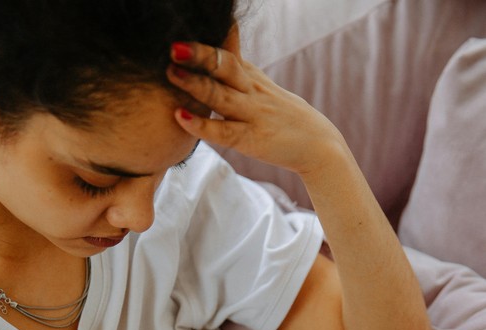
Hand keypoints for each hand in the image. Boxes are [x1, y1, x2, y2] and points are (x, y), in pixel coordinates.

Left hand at [167, 34, 340, 177]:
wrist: (319, 145)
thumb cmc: (285, 116)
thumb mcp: (262, 85)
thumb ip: (239, 65)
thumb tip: (225, 34)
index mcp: (251, 77)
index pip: (227, 50)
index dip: (207, 39)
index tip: (184, 24)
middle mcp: (251, 91)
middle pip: (225, 66)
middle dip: (199, 54)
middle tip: (173, 45)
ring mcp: (252, 115)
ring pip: (221, 96)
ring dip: (195, 84)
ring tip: (171, 72)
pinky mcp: (252, 139)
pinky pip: (224, 131)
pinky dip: (201, 124)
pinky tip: (180, 116)